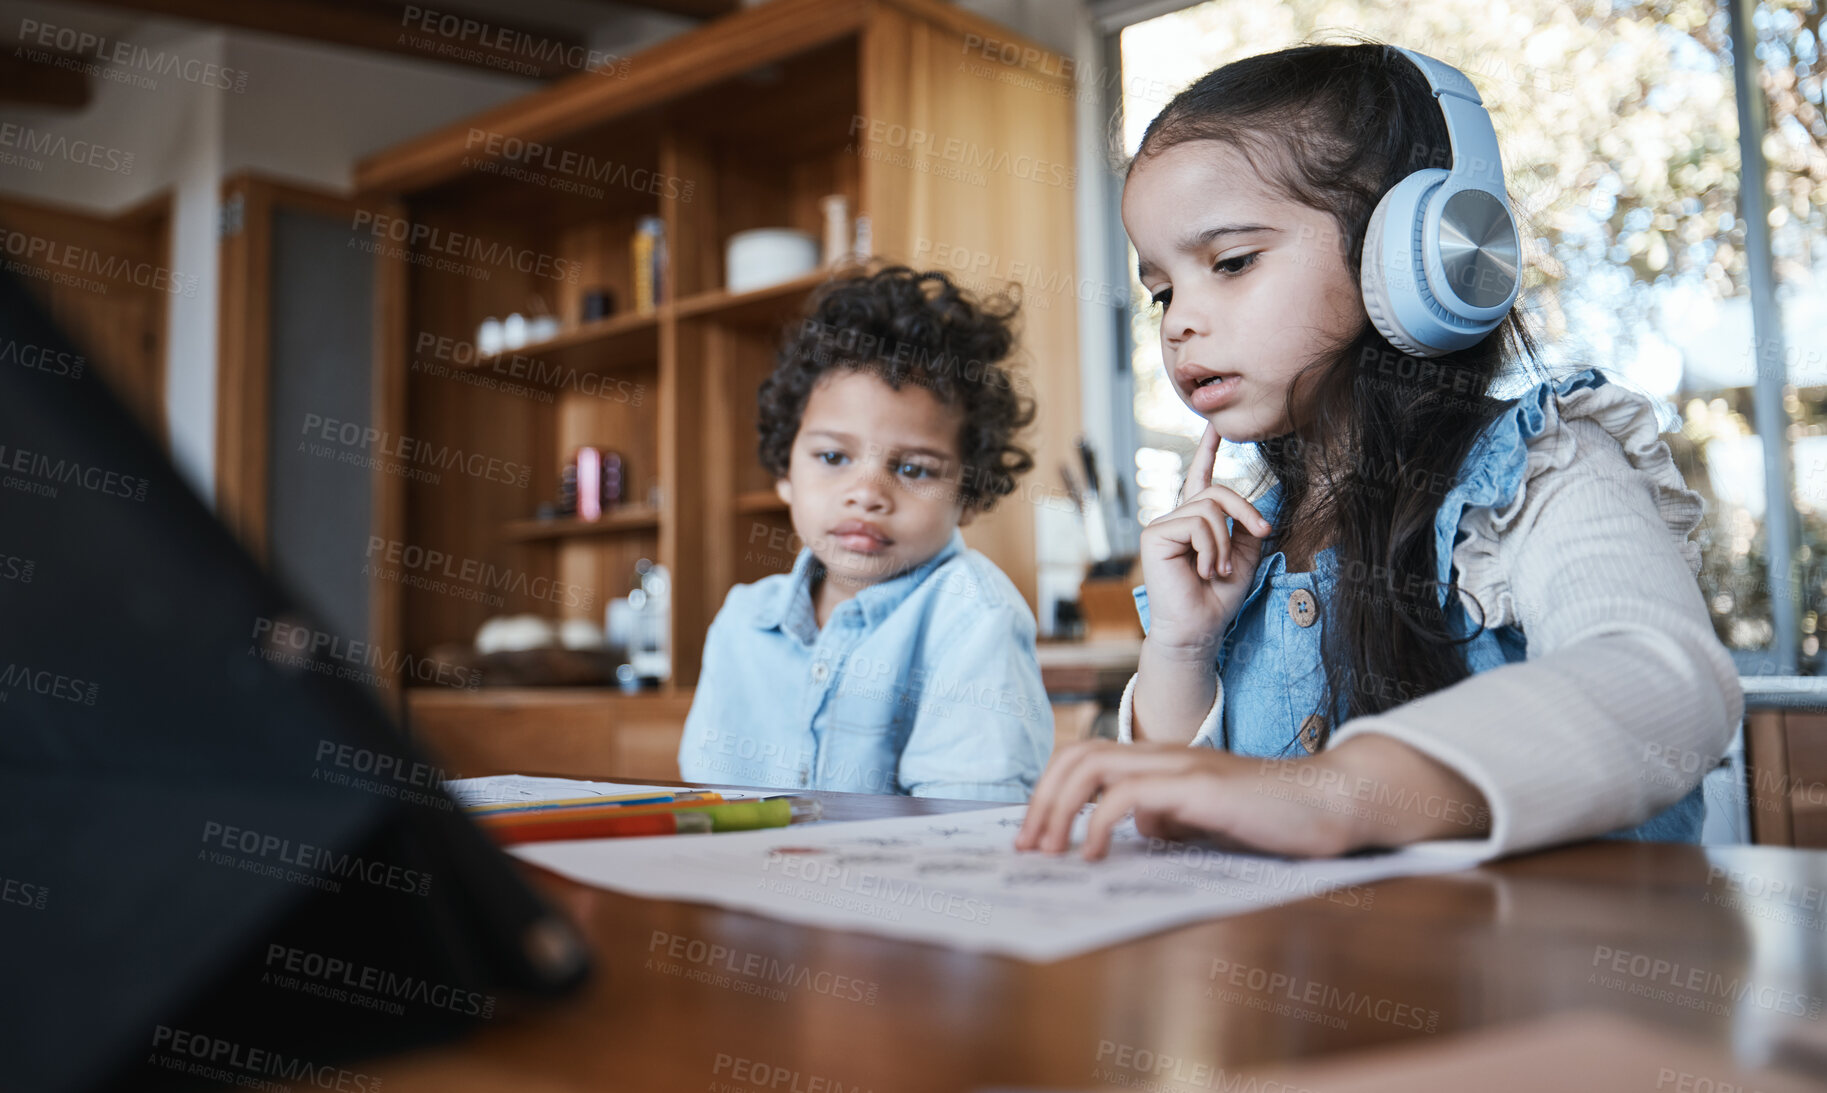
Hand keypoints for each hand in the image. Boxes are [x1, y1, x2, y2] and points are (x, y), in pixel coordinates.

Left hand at [1013, 736, 1492, 860]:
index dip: (1050, 793)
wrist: (1333, 802)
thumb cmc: (1275, 815)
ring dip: (1058, 810)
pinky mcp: (1200, 787)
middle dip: (1041, 801)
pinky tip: (1095, 857)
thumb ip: (1170, 819)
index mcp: (1162, 762)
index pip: (1087, 758)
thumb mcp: (1207, 821)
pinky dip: (1100, 825)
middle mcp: (1164, 756)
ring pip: (1093, 766)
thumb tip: (1137, 831)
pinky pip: (1130, 794)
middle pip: (1077, 756)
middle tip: (1027, 848)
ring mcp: (1181, 766)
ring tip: (1049, 852)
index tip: (1035, 837)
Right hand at [1139, 422, 1270, 652]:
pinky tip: (1202, 570)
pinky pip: (1197, 524)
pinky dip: (1210, 548)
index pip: (1201, 480)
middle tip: (1263, 532)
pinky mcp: (1154, 535)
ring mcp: (1162, 526)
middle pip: (1217, 491)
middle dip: (1246, 511)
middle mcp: (1176, 520)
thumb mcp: (1244, 557)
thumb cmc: (1218, 599)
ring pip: (1210, 509)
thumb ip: (1247, 528)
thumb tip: (1259, 505)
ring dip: (1224, 543)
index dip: (1207, 452)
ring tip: (1217, 569)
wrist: (1199, 629)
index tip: (1215, 427)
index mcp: (1195, 523)